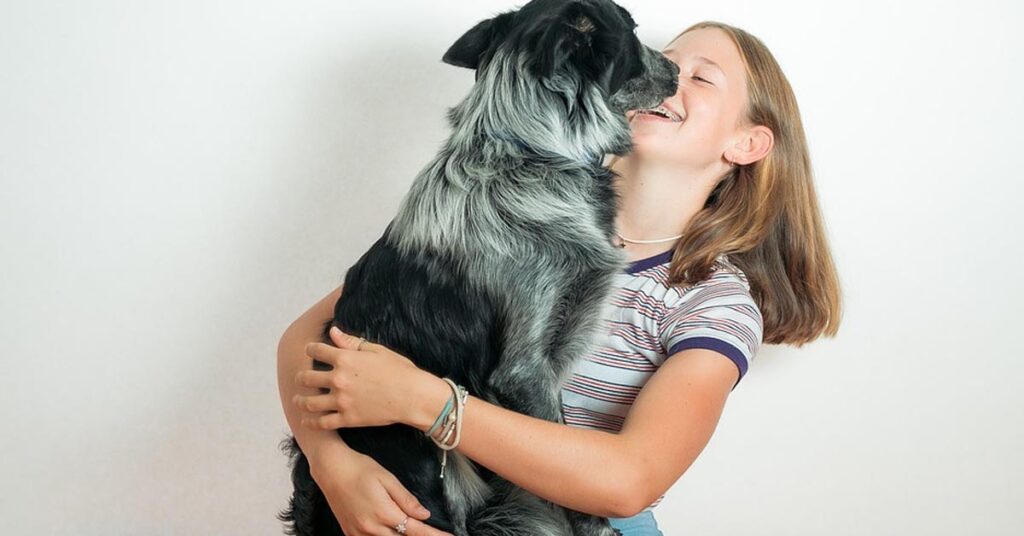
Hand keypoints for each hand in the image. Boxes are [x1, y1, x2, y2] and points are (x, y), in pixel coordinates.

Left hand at [293, 326, 426, 428]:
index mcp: (345, 359)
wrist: (413, 396)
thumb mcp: (376, 350)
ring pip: (310, 402)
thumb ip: (351, 342)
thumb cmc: (399, 370)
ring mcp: (342, 401)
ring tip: (298, 400)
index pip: (317, 351)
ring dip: (300, 401)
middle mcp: (339, 379)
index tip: (308, 351)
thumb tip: (333, 332)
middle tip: (300, 378)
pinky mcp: (348, 419)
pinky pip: (323, 423)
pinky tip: (307, 420)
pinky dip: (312, 422)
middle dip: (300, 377)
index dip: (310, 349)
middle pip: (307, 378)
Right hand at [310, 448, 454, 535]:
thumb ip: (406, 499)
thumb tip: (424, 515)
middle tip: (437, 535)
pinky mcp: (349, 533)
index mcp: (384, 513)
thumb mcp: (387, 478)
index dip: (434, 535)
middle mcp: (371, 528)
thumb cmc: (359, 468)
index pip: (416, 531)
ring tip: (417, 531)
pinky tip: (391, 532)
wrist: (330, 469)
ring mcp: (358, 533)